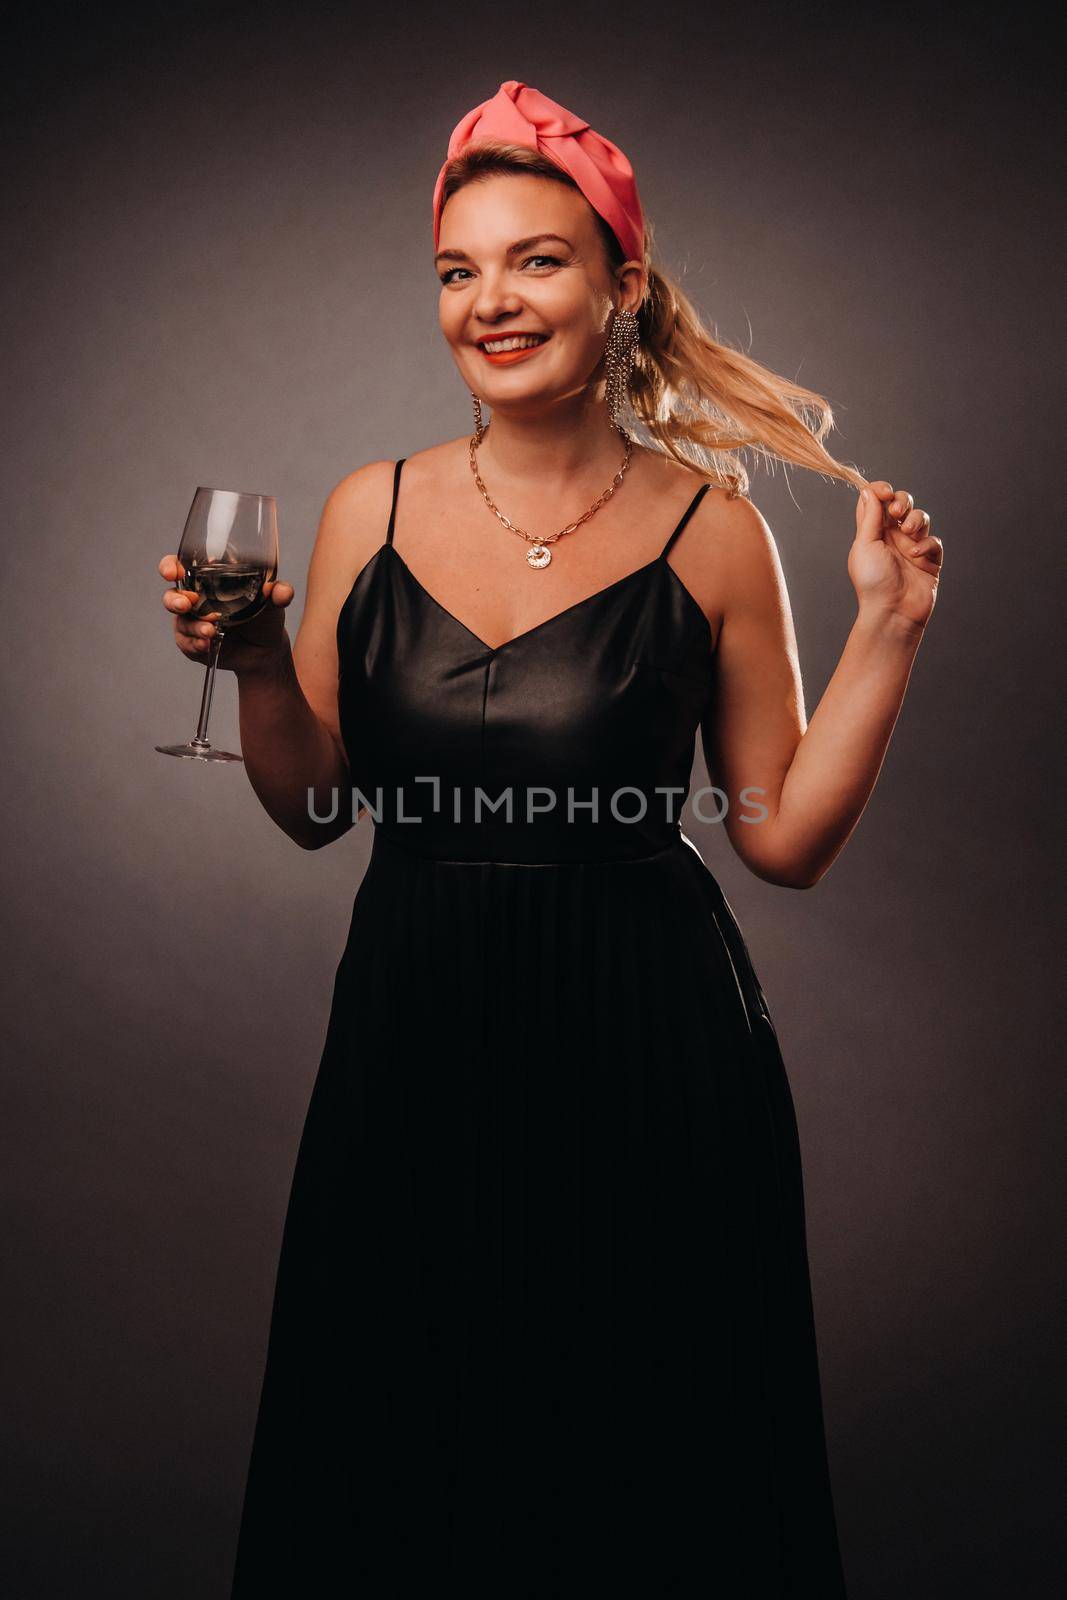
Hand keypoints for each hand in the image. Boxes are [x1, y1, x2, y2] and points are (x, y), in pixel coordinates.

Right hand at [158, 554, 295, 674]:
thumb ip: (279, 593)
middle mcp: (195, 599)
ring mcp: (191, 622)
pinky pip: (185, 643)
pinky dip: (195, 644)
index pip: (180, 567)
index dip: (170, 567)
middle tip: (187, 604)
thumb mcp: (273, 603)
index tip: (173, 572)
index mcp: (208, 581)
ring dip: (193, 627)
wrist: (265, 650)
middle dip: (175, 600)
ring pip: (180, 622)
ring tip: (211, 632)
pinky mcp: (192, 643)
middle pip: (171, 595)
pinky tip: (207, 644)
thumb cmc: (265, 618)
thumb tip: (280, 591)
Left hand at [849, 481, 942, 629]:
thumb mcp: (865, 545)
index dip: (881, 490)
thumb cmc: (872, 582)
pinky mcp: (929, 560)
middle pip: (902, 503)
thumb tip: (868, 490)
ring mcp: (912, 547)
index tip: (884, 492)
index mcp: (873, 532)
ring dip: (916, 519)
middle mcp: (892, 537)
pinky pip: (934, 541)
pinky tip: (916, 555)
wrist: (891, 612)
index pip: (877, 500)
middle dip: (902, 501)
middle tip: (896, 514)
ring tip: (907, 533)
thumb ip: (869, 517)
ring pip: (921, 518)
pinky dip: (926, 544)